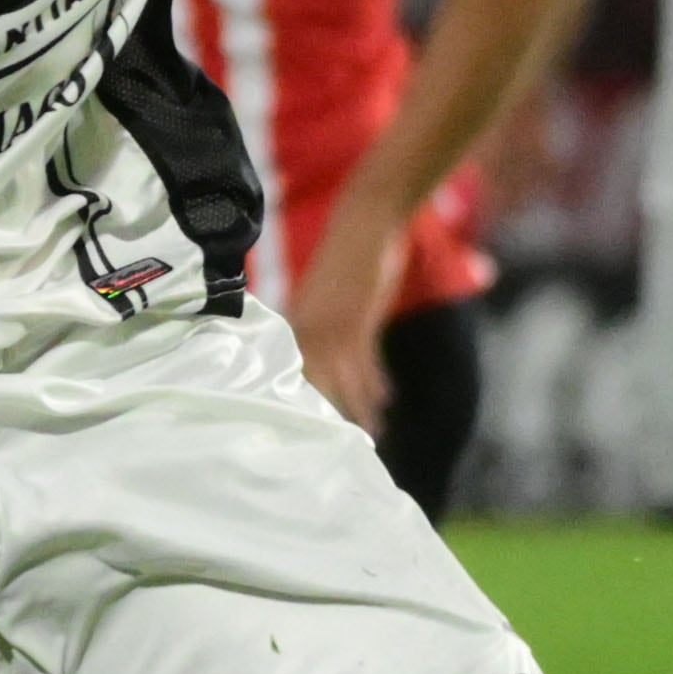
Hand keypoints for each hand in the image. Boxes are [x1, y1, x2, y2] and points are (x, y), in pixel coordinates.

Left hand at [286, 213, 402, 434]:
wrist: (363, 225)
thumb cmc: (342, 261)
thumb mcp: (323, 298)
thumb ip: (318, 328)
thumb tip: (320, 359)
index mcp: (294, 322)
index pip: (288, 371)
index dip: (295, 403)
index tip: (299, 434)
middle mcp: (307, 328)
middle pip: (312, 384)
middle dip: (325, 416)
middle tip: (334, 448)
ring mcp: (331, 325)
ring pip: (342, 380)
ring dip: (358, 409)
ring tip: (370, 436)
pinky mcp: (357, 320)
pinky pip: (365, 362)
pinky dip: (375, 383)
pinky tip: (384, 401)